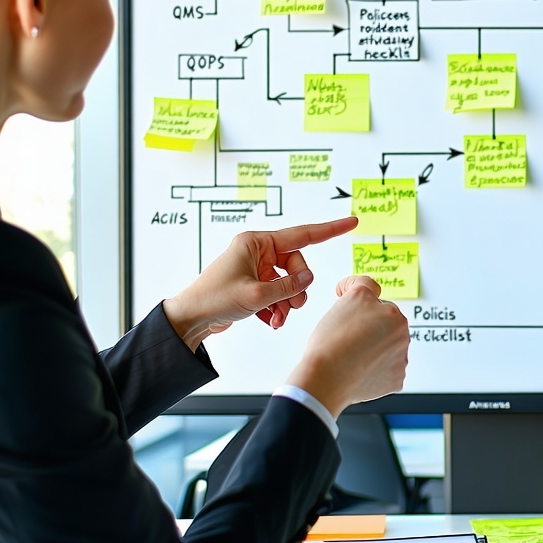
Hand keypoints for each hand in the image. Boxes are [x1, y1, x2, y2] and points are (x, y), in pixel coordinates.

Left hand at [162, 217, 356, 350]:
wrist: (190, 319)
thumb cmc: (215, 299)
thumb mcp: (257, 294)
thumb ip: (289, 286)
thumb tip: (309, 279)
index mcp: (256, 242)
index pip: (302, 234)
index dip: (330, 229)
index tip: (352, 222)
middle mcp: (257, 252)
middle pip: (296, 266)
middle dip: (297, 288)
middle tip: (292, 307)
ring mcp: (255, 269)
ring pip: (288, 283)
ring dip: (287, 303)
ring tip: (277, 319)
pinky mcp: (253, 285)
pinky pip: (277, 293)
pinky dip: (276, 308)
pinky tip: (269, 320)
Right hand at [287, 275, 409, 417]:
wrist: (326, 380)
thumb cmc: (330, 344)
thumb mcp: (343, 303)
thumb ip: (359, 291)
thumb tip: (367, 291)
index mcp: (388, 308)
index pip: (374, 295)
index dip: (359, 299)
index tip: (351, 300)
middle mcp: (399, 328)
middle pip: (385, 322)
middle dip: (371, 326)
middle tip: (349, 336)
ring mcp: (401, 355)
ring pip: (388, 346)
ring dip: (376, 348)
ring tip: (353, 355)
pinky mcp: (398, 377)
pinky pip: (389, 370)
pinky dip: (378, 370)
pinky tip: (361, 369)